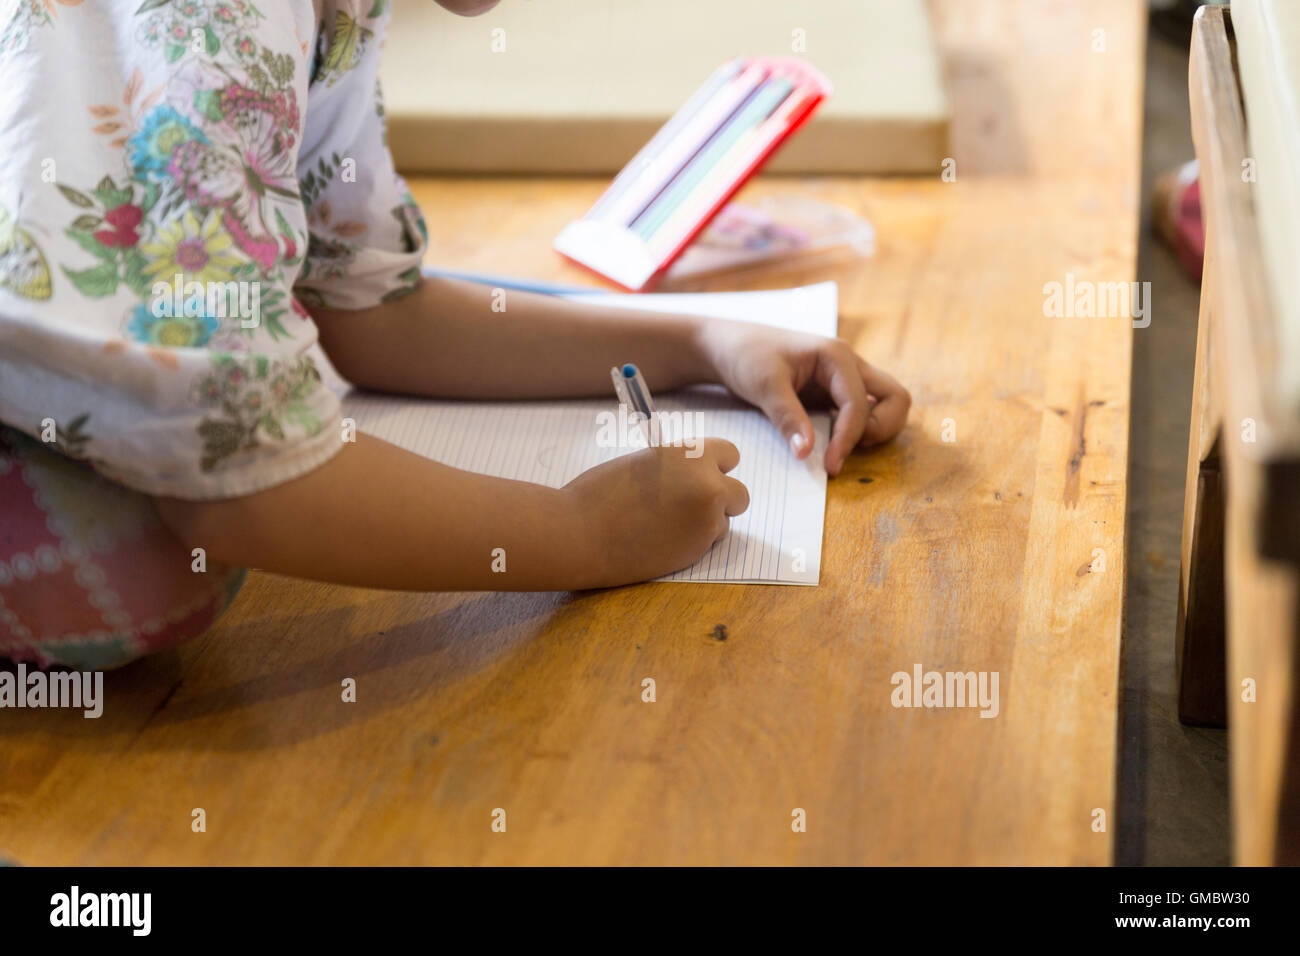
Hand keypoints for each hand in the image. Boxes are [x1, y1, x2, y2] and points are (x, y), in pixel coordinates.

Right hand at [563, 439, 748, 586]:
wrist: (579, 533)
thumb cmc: (599, 493)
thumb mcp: (645, 464)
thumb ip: (678, 467)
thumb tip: (700, 475)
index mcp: (691, 453)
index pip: (730, 454)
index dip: (716, 466)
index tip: (702, 475)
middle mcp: (707, 483)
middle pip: (740, 493)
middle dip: (721, 499)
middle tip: (691, 506)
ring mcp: (706, 520)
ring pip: (724, 522)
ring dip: (706, 524)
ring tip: (666, 525)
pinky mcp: (698, 550)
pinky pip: (708, 543)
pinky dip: (692, 543)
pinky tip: (662, 540)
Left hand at [697, 319, 911, 475]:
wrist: (727, 345)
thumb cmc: (745, 355)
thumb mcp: (764, 385)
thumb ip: (787, 418)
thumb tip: (807, 454)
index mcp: (836, 356)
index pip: (859, 405)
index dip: (848, 439)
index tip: (829, 466)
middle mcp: (849, 364)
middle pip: (896, 398)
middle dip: (881, 429)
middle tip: (846, 449)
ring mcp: (845, 378)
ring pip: (887, 404)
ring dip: (875, 429)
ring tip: (842, 446)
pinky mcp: (835, 391)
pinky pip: (864, 411)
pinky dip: (858, 429)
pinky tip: (831, 441)